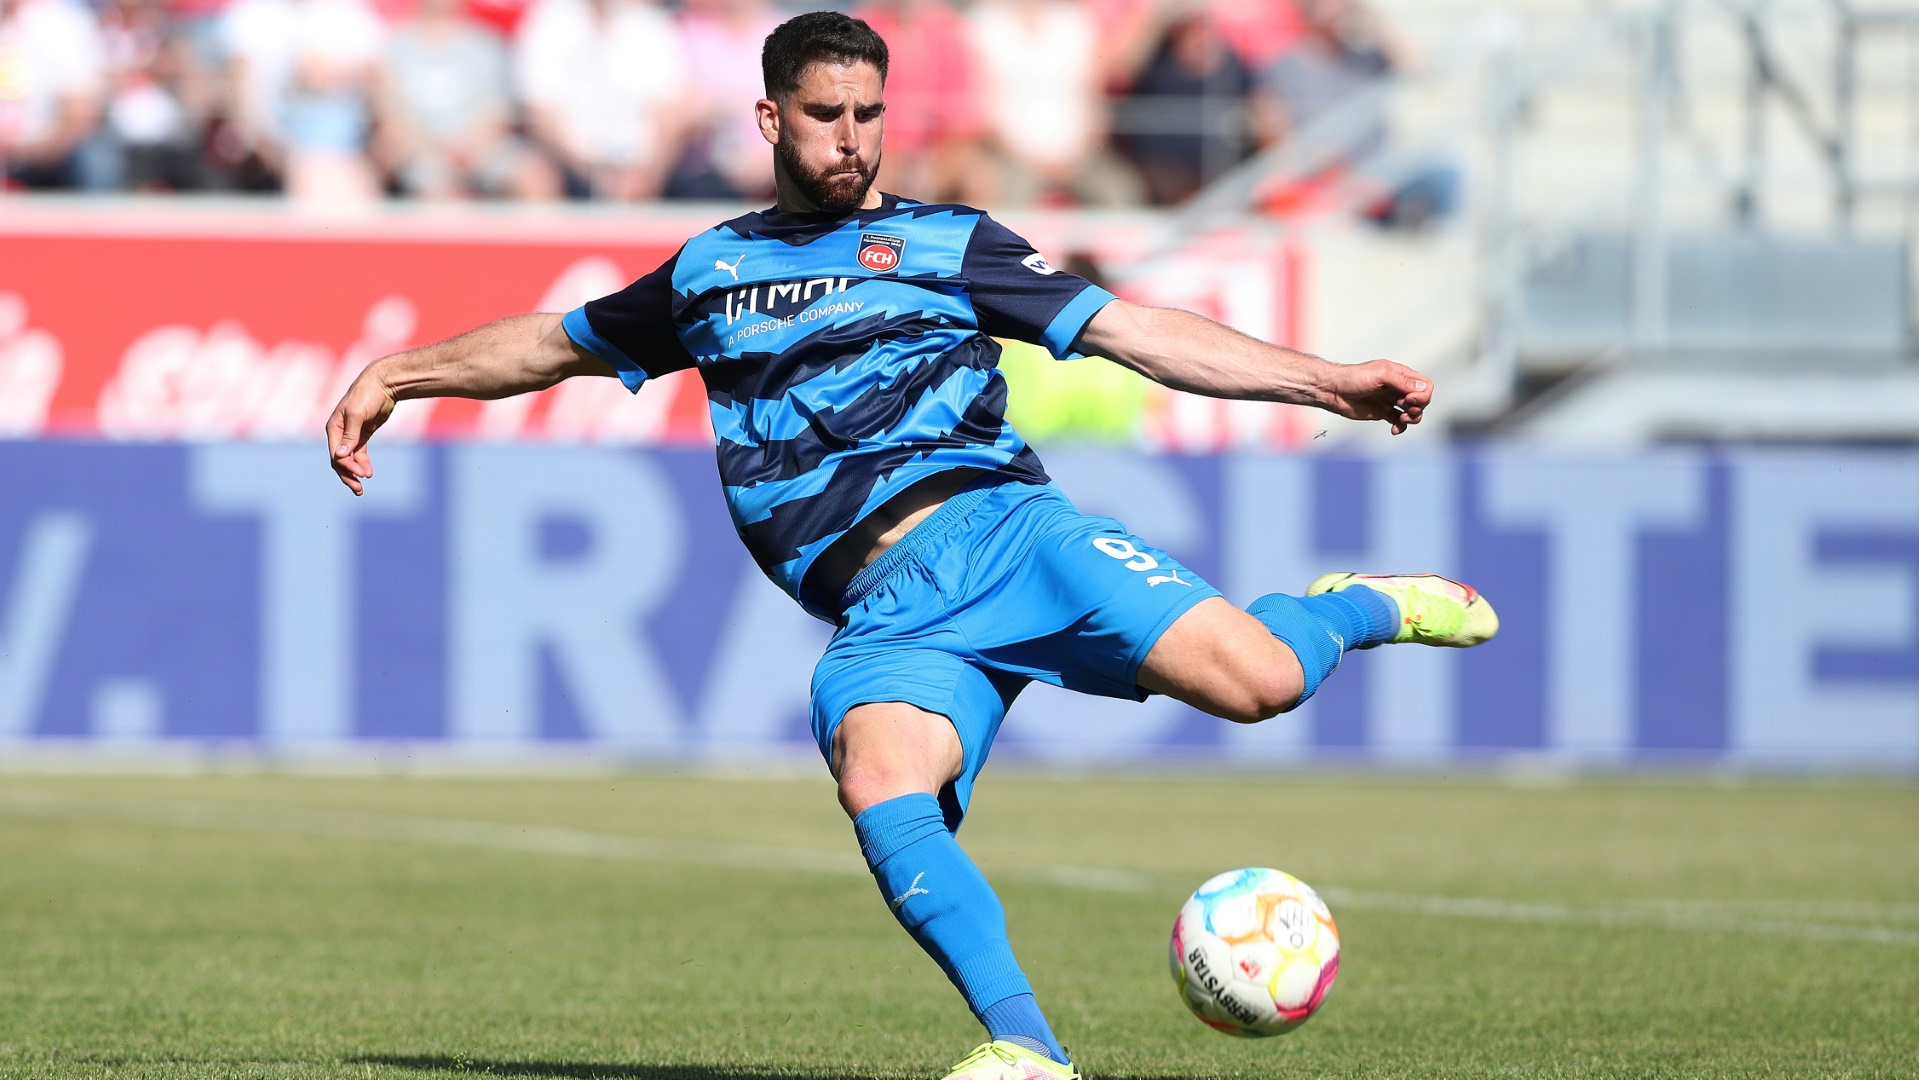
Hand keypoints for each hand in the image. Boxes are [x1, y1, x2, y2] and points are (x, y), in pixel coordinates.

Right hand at [326, 364, 396, 494]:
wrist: (383, 384)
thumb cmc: (367, 395)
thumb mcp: (357, 414)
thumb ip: (350, 435)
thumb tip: (340, 456)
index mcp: (333, 428)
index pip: (335, 453)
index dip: (346, 466)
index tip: (361, 475)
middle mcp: (339, 433)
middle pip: (340, 460)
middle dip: (348, 474)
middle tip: (359, 489)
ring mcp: (351, 435)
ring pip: (349, 459)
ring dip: (355, 472)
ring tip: (362, 486)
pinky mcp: (362, 435)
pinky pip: (359, 454)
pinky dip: (362, 464)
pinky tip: (369, 473)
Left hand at [1321, 359, 1431, 434]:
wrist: (1333, 391)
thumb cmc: (1354, 378)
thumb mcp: (1380, 375)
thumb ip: (1401, 381)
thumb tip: (1422, 390)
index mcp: (1400, 374)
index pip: (1425, 385)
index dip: (1422, 395)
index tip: (1407, 399)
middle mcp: (1398, 387)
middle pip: (1422, 400)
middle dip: (1417, 407)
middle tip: (1403, 408)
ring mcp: (1390, 400)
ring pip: (1413, 412)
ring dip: (1412, 418)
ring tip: (1401, 420)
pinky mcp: (1382, 413)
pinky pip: (1399, 421)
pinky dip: (1401, 427)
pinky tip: (1394, 429)